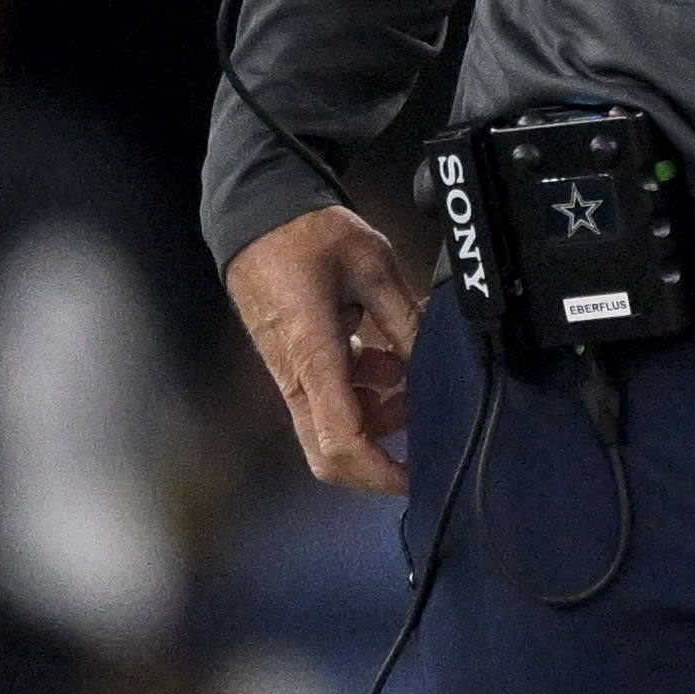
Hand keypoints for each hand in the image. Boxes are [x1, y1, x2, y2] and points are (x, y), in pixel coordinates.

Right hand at [224, 206, 424, 496]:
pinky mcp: (295, 364)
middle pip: (329, 454)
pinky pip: (329, 400)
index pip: (342, 439)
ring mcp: (292, 374)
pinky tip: (388, 362)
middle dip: (377, 463)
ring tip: (412, 382)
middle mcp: (297, 377)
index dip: (381, 471)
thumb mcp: (372, 265)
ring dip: (378, 419)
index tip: (418, 477)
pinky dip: (364, 395)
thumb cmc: (308, 235)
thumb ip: (406, 319)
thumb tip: (437, 363)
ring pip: (333, 428)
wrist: (257, 216)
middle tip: (423, 443)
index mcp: (314, 355)